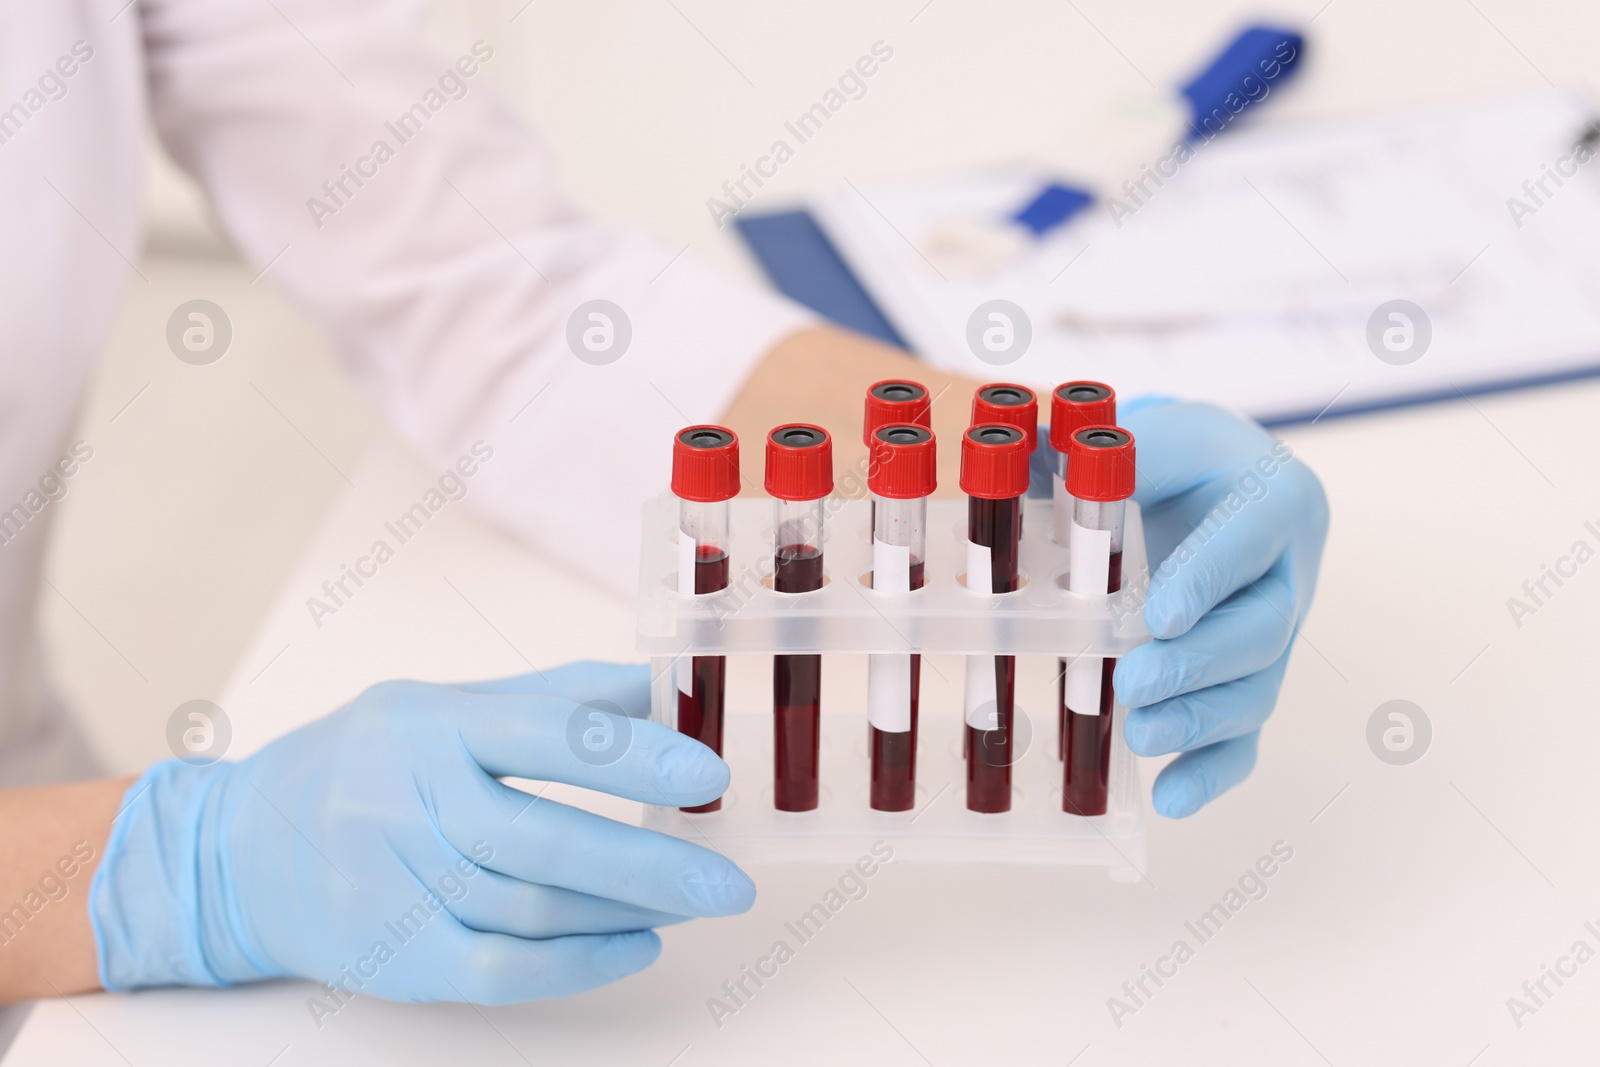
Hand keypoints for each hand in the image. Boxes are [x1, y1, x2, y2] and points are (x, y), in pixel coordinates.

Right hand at [90, 662, 752, 1002]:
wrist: (236, 852)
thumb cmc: (365, 763)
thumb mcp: (444, 704)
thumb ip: (554, 698)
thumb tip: (666, 689)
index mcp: (431, 725)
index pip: (545, 735)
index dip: (635, 754)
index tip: (709, 773)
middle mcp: (409, 803)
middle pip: (546, 841)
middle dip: (652, 864)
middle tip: (730, 880)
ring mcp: (396, 887)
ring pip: (532, 909)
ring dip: (628, 910)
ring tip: (696, 900)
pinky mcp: (394, 957)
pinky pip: (500, 971)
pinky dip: (577, 964)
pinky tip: (636, 946)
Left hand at [1112, 400, 1328, 817]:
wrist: (1213, 477)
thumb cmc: (1178, 456)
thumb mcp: (1152, 437)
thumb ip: (1105, 457)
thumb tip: (1025, 464)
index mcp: (1275, 498)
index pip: (1250, 539)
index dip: (1208, 580)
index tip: (1159, 616)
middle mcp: (1291, 572)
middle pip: (1261, 628)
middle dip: (1198, 664)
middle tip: (1135, 683)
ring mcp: (1276, 633)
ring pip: (1257, 687)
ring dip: (1200, 720)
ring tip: (1141, 735)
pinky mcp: (1253, 679)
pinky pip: (1245, 734)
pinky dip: (1211, 770)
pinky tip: (1170, 798)